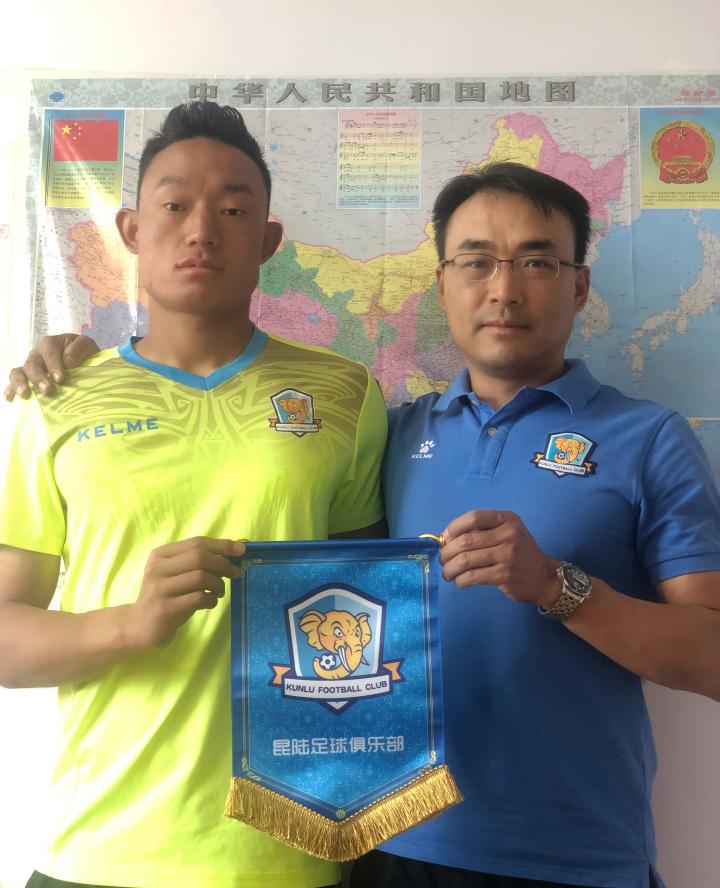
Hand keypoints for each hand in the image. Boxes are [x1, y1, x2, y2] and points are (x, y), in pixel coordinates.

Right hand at [4, 333, 100, 400]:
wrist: (83, 363)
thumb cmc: (83, 354)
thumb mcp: (87, 346)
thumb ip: (79, 349)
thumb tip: (67, 362)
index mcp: (50, 344)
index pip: (49, 352)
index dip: (54, 365)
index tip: (60, 379)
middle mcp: (36, 354)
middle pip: (32, 364)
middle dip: (39, 377)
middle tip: (48, 390)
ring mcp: (29, 367)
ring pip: (18, 372)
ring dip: (20, 383)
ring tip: (25, 394)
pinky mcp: (26, 379)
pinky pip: (13, 383)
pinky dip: (10, 389)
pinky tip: (10, 398)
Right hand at [124, 537, 245, 648]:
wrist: (139, 625)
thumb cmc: (166, 596)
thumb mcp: (176, 574)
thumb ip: (196, 562)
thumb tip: (232, 552)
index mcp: (161, 554)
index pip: (196, 542)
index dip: (222, 545)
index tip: (241, 550)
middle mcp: (157, 568)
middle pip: (199, 557)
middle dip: (223, 564)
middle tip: (235, 573)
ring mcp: (160, 588)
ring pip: (200, 576)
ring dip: (218, 584)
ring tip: (219, 592)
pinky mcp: (165, 608)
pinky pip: (198, 598)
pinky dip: (211, 599)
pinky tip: (210, 603)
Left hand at [440, 510, 559, 607]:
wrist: (543, 576)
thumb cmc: (519, 552)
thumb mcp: (506, 532)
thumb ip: (481, 530)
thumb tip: (445, 537)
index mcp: (506, 519)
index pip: (473, 517)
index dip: (454, 527)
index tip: (445, 539)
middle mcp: (508, 534)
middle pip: (466, 540)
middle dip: (447, 552)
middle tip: (443, 560)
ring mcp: (507, 555)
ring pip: (466, 560)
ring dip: (450, 568)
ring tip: (447, 573)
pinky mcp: (504, 575)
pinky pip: (473, 576)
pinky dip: (460, 580)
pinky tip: (459, 581)